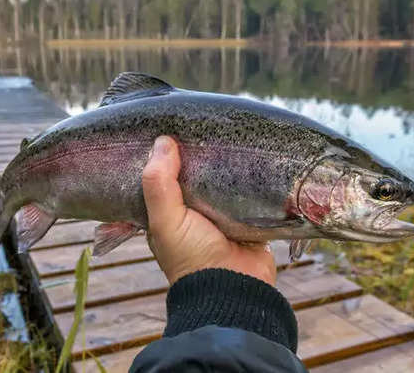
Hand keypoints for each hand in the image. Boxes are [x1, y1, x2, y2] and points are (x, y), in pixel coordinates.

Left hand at [142, 136, 275, 285]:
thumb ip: (158, 183)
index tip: (172, 126)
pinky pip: (251, 190)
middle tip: (207, 123)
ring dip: (227, 163)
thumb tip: (163, 141)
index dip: (166, 154)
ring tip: (231, 130)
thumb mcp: (165, 220)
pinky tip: (254, 153)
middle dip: (200, 154)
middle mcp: (194, 211)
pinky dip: (251, 177)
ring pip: (223, 180)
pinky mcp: (250, 217)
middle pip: (196, 174)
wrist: (234, 290)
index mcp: (169, 212)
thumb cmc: (192, 258)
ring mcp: (223, 214)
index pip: (164, 175)